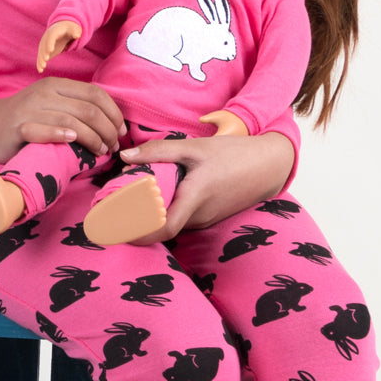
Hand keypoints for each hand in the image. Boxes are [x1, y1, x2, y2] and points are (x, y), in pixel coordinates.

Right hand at [0, 78, 125, 164]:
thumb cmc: (25, 120)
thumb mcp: (51, 106)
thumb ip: (75, 108)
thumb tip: (111, 123)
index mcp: (57, 85)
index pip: (95, 93)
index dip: (113, 112)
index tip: (122, 131)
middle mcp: (45, 93)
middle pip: (88, 109)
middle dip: (108, 129)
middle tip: (114, 146)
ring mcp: (31, 109)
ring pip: (71, 120)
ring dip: (92, 138)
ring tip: (102, 152)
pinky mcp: (17, 127)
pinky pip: (43, 129)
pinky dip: (61, 135)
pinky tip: (73, 142)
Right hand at [37, 21, 83, 72]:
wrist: (62, 28)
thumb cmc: (70, 29)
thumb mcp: (74, 29)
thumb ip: (75, 32)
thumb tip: (77, 35)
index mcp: (54, 32)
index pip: (51, 37)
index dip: (50, 43)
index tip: (51, 50)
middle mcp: (46, 37)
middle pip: (44, 45)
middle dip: (44, 52)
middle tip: (46, 59)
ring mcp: (44, 44)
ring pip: (41, 52)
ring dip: (41, 59)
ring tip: (42, 67)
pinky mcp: (45, 50)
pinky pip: (41, 57)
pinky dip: (40, 63)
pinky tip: (40, 70)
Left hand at [119, 131, 294, 243]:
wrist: (268, 166)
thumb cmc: (232, 154)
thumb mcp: (194, 147)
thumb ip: (159, 151)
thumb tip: (125, 157)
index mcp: (194, 199)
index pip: (163, 229)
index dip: (138, 233)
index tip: (116, 228)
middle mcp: (199, 216)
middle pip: (161, 227)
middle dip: (136, 222)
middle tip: (112, 209)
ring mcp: (205, 219)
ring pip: (171, 222)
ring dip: (150, 214)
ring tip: (129, 198)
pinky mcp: (209, 216)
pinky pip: (182, 217)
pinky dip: (165, 209)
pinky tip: (157, 194)